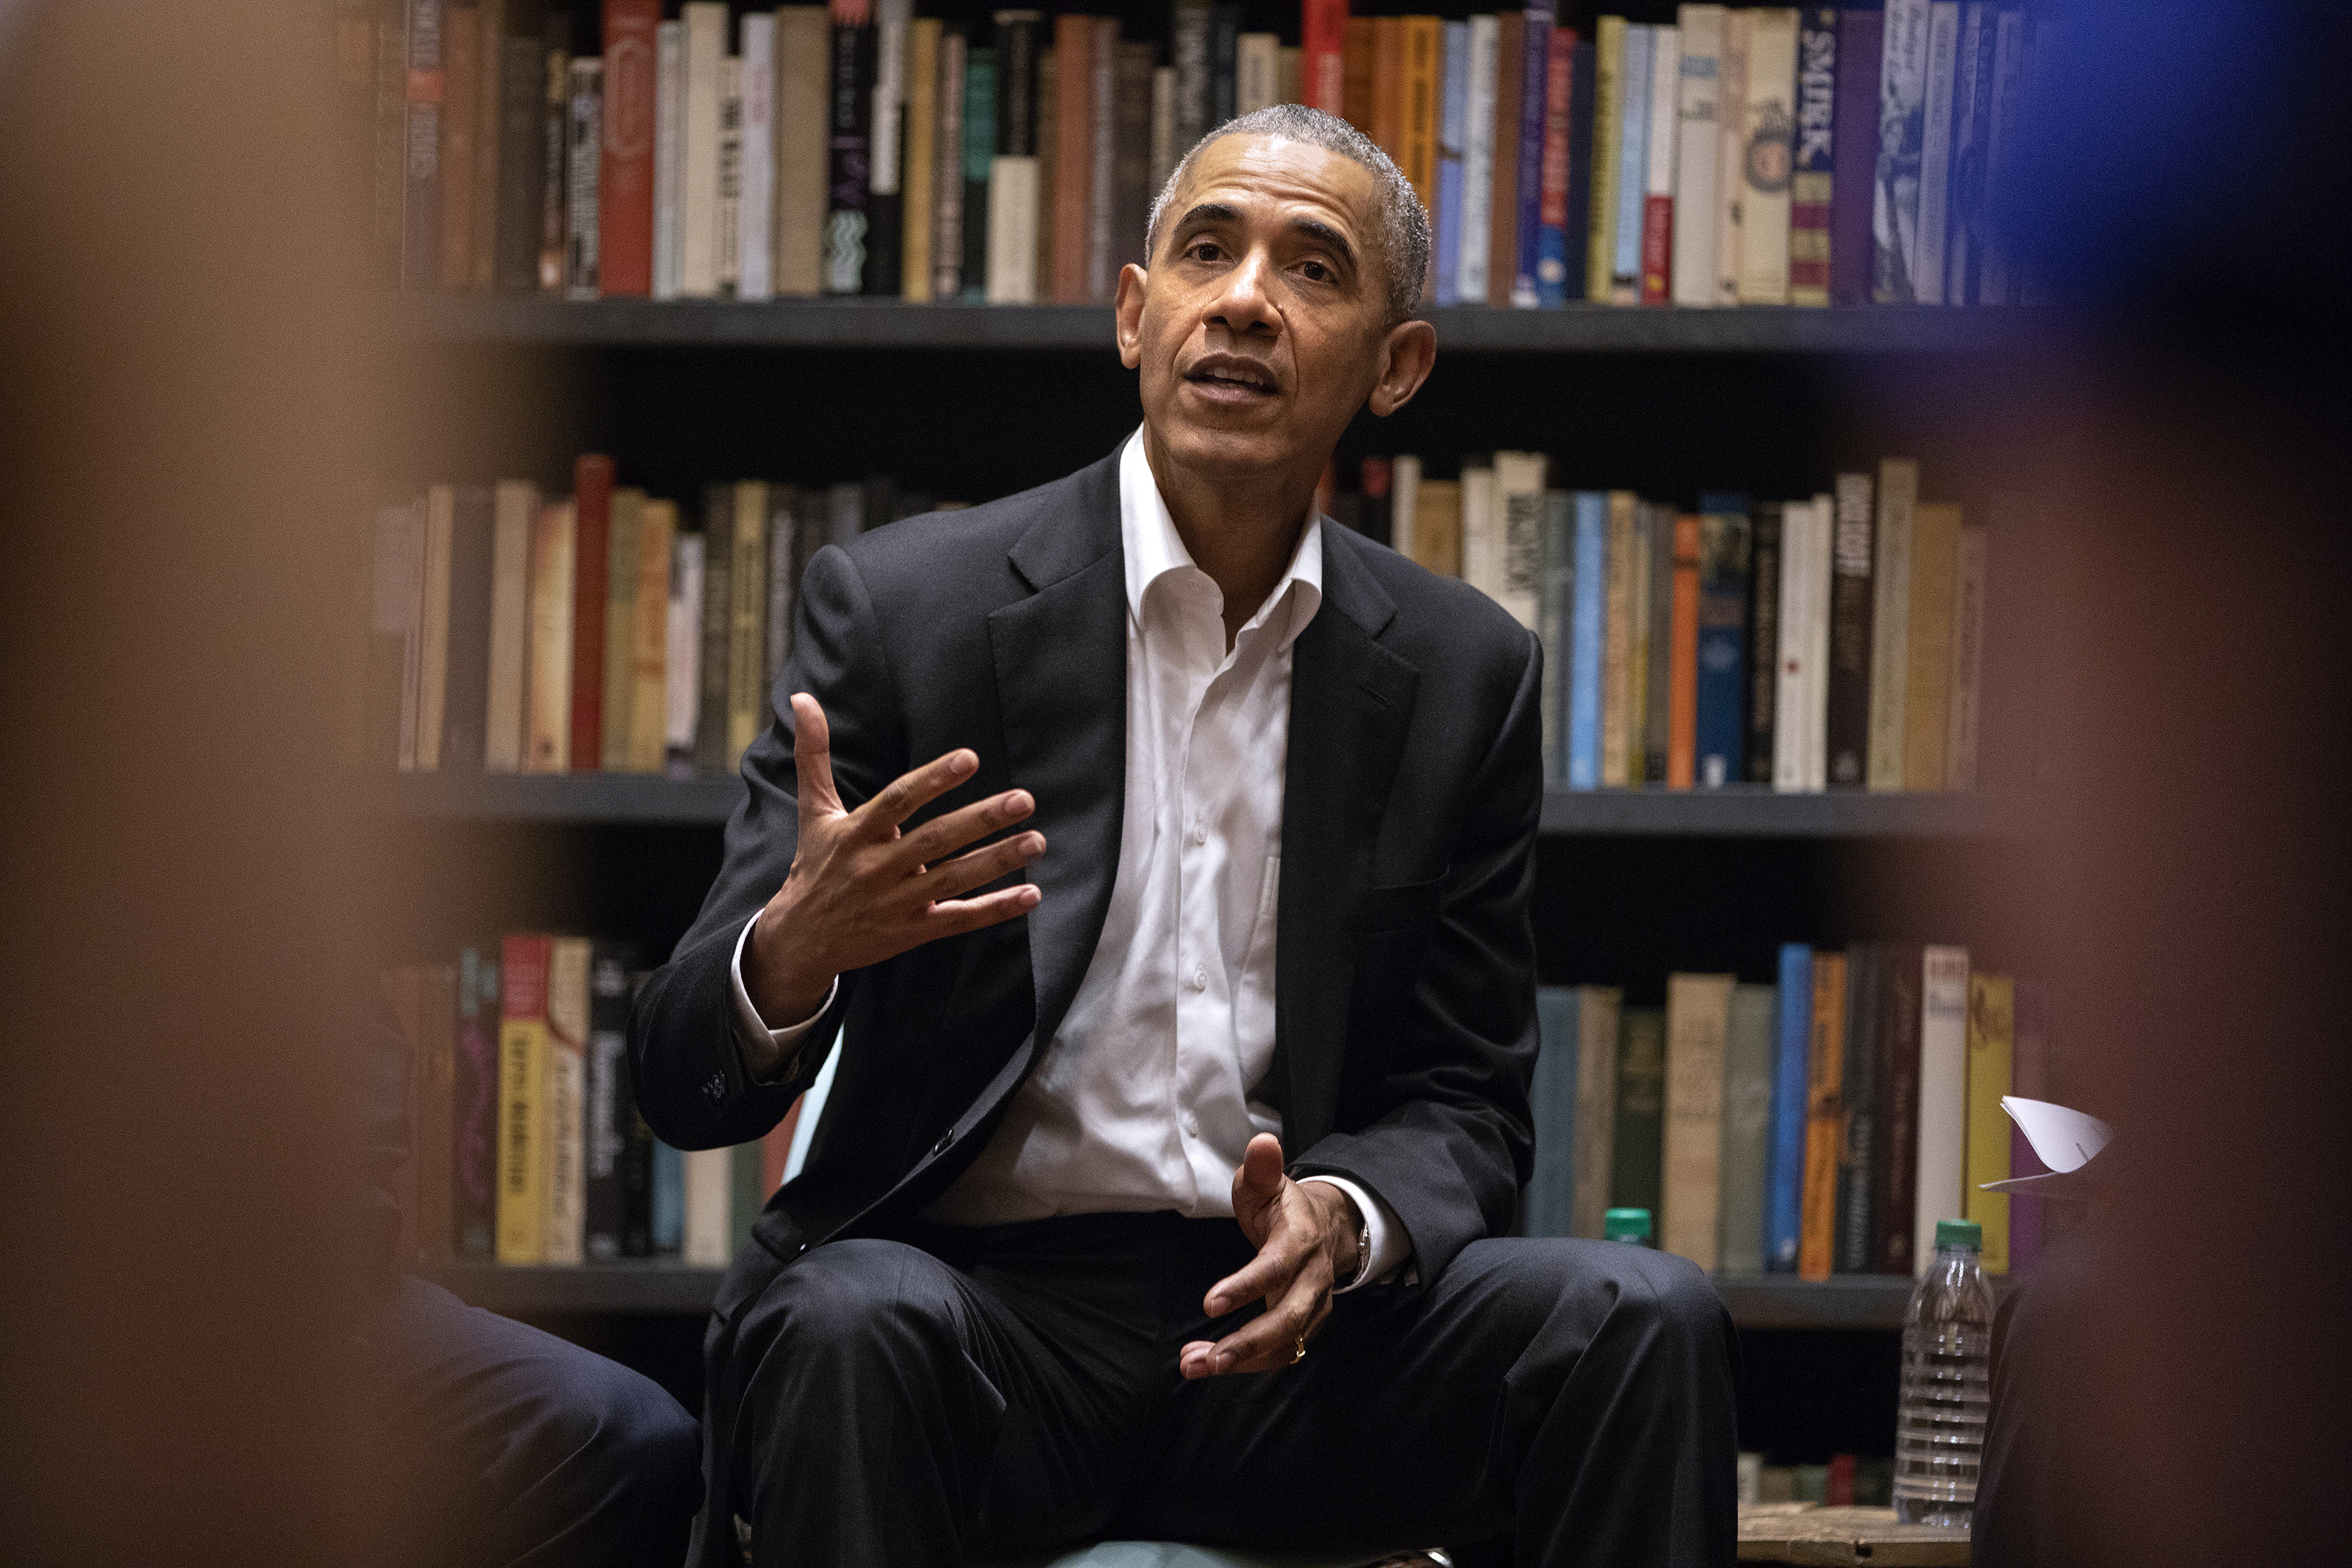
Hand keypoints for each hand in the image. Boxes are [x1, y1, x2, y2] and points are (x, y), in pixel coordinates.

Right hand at [744, 693, 1044, 1038]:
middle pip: (935, 840)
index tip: (970, 758)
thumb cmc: (815, 866)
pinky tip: (1030, 893)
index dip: (933, 779)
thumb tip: (802, 698)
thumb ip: (814, 755)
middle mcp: (877, 867)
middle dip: (980, 820)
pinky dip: (995, 909)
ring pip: (953, 880)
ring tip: (1036, 841)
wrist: (801, 940)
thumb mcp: (813, 811)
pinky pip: (959, 919)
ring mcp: (897, 903)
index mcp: (856, 833)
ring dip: (997, 861)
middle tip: (1023, 800)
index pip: (898, 801)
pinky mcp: (912, 932)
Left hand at [1179, 1134, 1362, 1378]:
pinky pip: (1282, 1354)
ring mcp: (1312, 1307)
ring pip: (1284, 1344)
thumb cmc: (1285, 1206)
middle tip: (1205, 1359)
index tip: (1210, 1303)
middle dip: (1247, 1343)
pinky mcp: (1304, 1326)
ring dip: (1241, 1362)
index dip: (1247, 1287)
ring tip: (1195, 1365)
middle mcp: (1312, 1279)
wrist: (1327, 1228)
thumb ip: (1262, 1169)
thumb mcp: (1270, 1183)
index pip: (1277, 1268)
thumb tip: (1262, 1142)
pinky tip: (1209, 1362)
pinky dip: (1248, 1364)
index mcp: (1301, 1241)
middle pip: (1288, 1320)